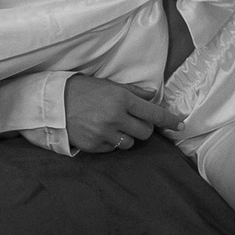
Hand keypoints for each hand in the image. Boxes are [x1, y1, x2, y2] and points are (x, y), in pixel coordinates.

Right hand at [64, 75, 180, 153]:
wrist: (53, 103)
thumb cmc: (82, 90)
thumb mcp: (109, 85)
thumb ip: (133, 91)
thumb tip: (153, 94)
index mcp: (121, 99)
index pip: (154, 113)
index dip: (170, 121)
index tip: (181, 126)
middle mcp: (115, 117)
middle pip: (145, 132)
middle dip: (143, 128)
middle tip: (132, 121)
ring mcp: (104, 133)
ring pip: (129, 143)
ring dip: (126, 136)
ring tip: (112, 126)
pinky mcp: (93, 145)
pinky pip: (112, 149)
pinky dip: (110, 142)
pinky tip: (99, 131)